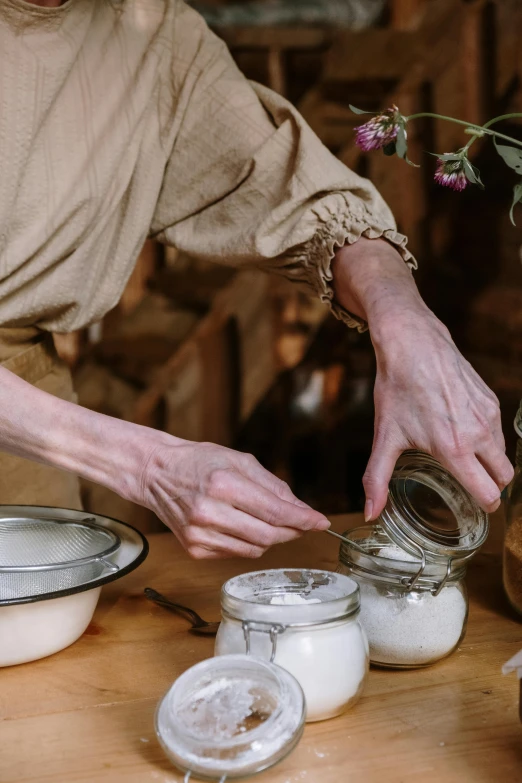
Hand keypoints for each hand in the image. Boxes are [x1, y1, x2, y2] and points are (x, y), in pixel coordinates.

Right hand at [0, 368, 327, 559]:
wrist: (157, 474)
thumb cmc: (200, 461)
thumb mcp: (240, 460)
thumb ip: (274, 486)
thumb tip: (303, 510)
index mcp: (223, 484)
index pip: (275, 511)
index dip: (303, 519)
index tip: (322, 522)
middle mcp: (209, 512)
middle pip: (269, 535)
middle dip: (291, 530)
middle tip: (302, 522)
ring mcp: (199, 535)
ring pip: (256, 548)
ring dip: (270, 537)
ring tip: (264, 519)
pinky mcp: (194, 549)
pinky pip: (236, 554)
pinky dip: (247, 542)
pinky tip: (239, 525)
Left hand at [366, 307, 512, 518]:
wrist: (413, 343)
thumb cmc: (398, 389)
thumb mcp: (385, 436)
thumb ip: (377, 478)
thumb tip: (370, 512)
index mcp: (454, 449)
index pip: (488, 494)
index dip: (483, 506)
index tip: (472, 507)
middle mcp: (478, 433)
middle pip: (504, 478)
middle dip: (490, 486)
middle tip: (469, 486)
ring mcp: (488, 414)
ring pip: (503, 453)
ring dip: (489, 461)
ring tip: (464, 459)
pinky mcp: (491, 398)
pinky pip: (498, 430)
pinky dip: (487, 438)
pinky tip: (464, 432)